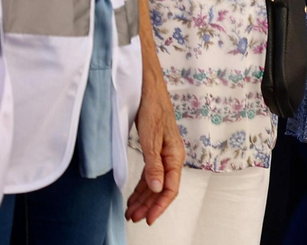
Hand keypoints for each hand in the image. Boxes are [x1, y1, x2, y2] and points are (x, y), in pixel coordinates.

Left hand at [125, 76, 182, 223]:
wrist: (148, 87)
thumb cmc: (153, 107)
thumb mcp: (151, 138)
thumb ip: (154, 164)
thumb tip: (157, 188)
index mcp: (175, 155)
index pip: (171, 188)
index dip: (160, 206)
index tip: (148, 219)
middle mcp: (171, 157)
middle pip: (162, 188)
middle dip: (148, 205)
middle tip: (133, 218)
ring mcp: (162, 153)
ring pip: (154, 183)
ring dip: (144, 198)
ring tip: (131, 211)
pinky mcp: (154, 149)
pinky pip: (149, 174)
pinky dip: (141, 187)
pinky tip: (133, 195)